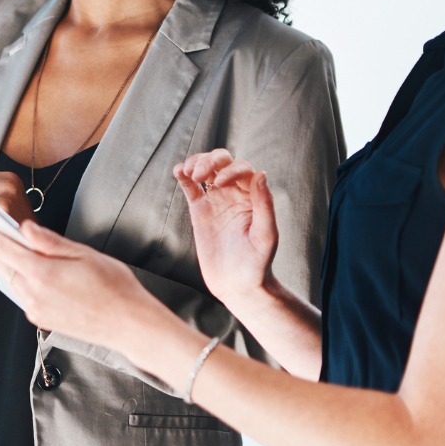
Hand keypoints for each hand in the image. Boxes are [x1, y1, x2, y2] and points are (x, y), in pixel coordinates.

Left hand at [0, 218, 172, 352]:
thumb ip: (50, 242)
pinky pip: (21, 293)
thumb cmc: (114, 287)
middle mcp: (34, 294)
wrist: (129, 324)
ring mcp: (35, 309)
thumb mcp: (84, 254)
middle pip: (1, 264)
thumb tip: (25, 228)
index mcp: (43, 273)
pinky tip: (16, 267)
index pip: (3, 248)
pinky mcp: (40, 319)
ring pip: (10, 279)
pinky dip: (16, 278)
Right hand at [175, 150, 281, 307]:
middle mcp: (235, 194)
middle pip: (223, 163)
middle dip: (210, 161)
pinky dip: (183, 176)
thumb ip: (264, 204)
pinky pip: (190, 188)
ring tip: (188, 171)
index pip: (242, 170)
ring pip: (206, 170)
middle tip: (200, 173)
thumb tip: (260, 173)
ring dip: (197, 163)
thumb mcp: (266, 234)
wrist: (238, 285)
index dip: (230, 170)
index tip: (219, 183)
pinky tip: (178, 171)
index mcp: (253, 197)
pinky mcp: (200, 211)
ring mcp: (216, 201)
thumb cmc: (257, 262)